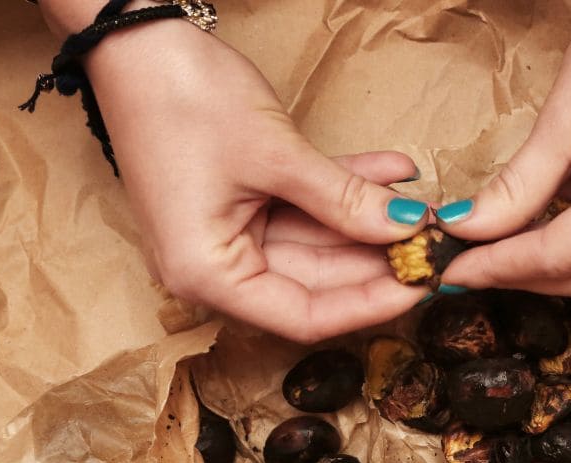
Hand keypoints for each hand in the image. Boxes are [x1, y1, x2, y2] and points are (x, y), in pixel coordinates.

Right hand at [41, 2, 430, 342]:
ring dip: (367, 220)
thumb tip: (409, 230)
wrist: (133, 38)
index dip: (371, 305)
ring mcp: (228, 234)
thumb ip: (344, 200)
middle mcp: (215, 266)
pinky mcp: (239, 202)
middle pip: (315, 283)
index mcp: (208, 274)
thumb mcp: (276, 155)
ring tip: (424, 205)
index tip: (423, 286)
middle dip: (378, 260)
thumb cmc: (182, 98)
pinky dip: (343, 191)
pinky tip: (393, 174)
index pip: (305, 316)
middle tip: (436, 245)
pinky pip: (303, 208)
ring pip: (316, 243)